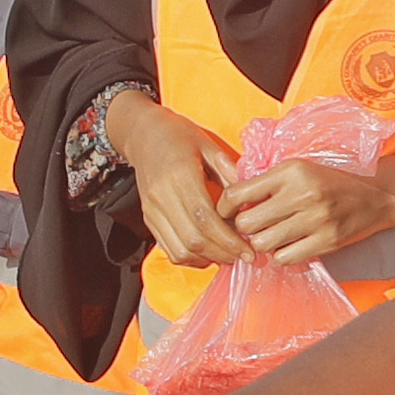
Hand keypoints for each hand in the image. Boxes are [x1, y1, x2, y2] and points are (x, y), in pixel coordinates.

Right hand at [102, 92, 244, 269]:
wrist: (143, 135)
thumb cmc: (180, 137)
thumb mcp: (208, 146)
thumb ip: (229, 171)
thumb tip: (251, 198)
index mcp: (180, 175)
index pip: (205, 218)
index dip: (229, 240)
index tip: (249, 250)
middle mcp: (162, 196)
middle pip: (193, 239)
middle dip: (222, 253)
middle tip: (245, 256)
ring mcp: (152, 210)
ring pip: (180, 250)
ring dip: (207, 259)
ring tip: (229, 256)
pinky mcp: (148, 219)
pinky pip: (169, 249)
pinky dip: (191, 258)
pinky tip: (209, 253)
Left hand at [221, 147, 394, 268]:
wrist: (380, 193)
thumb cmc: (334, 178)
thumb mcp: (301, 166)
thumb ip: (269, 179)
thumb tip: (231, 197)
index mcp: (291, 171)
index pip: (238, 192)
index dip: (225, 206)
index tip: (227, 211)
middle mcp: (302, 194)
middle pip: (247, 223)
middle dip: (243, 227)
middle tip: (251, 226)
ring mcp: (316, 220)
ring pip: (263, 244)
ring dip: (262, 243)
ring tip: (270, 235)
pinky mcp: (327, 241)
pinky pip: (285, 258)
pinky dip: (281, 254)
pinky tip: (288, 244)